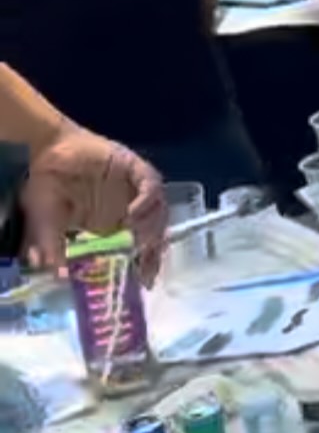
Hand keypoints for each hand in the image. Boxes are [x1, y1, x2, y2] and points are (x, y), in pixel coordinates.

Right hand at [23, 128, 165, 285]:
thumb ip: (53, 246)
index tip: (144, 282)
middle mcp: (130, 208)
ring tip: (138, 244)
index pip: (140, 248)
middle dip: (153, 251)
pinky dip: (147, 200)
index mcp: (114, 225)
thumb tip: (57, 276)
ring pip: (158, 211)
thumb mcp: (48, 222)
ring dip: (152, 228)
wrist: (46, 149)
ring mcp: (135, 188)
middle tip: (145, 269)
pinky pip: (151, 186)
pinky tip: (132, 215)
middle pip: (155, 232)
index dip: (146, 264)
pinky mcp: (135, 168)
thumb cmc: (47, 186)